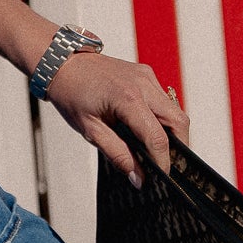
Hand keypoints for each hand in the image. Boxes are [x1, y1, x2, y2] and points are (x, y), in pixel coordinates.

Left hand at [45, 52, 189, 183]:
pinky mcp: (146, 74)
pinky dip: (162, 116)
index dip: (163, 161)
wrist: (63, 64)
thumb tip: (138, 178)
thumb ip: (117, 155)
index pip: (158, 137)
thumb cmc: (71, 94)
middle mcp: (143, 84)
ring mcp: (147, 76)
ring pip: (175, 110)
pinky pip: (163, 99)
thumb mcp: (90, 130)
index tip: (161, 177)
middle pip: (179, 121)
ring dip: (171, 131)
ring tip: (156, 149)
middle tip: (166, 165)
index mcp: (128, 99)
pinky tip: (147, 128)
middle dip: (179, 147)